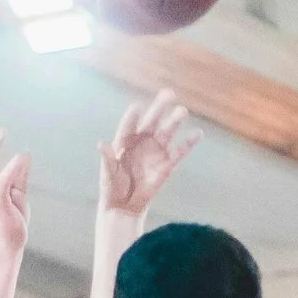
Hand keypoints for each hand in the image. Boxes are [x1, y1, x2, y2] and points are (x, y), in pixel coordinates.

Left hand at [99, 90, 200, 215]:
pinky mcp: (166, 165)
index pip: (128, 126)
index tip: (137, 107)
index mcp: (124, 141)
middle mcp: (141, 142)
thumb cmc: (112, 186)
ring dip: (174, 121)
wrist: (124, 204)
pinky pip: (179, 152)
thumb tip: (100, 144)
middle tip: (169, 93)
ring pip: (166, 133)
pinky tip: (197, 133)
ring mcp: (155, 152)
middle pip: (151, 122)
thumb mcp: (108, 174)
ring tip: (182, 111)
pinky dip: (188, 143)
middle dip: (159, 108)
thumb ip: (107, 159)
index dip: (132, 118)